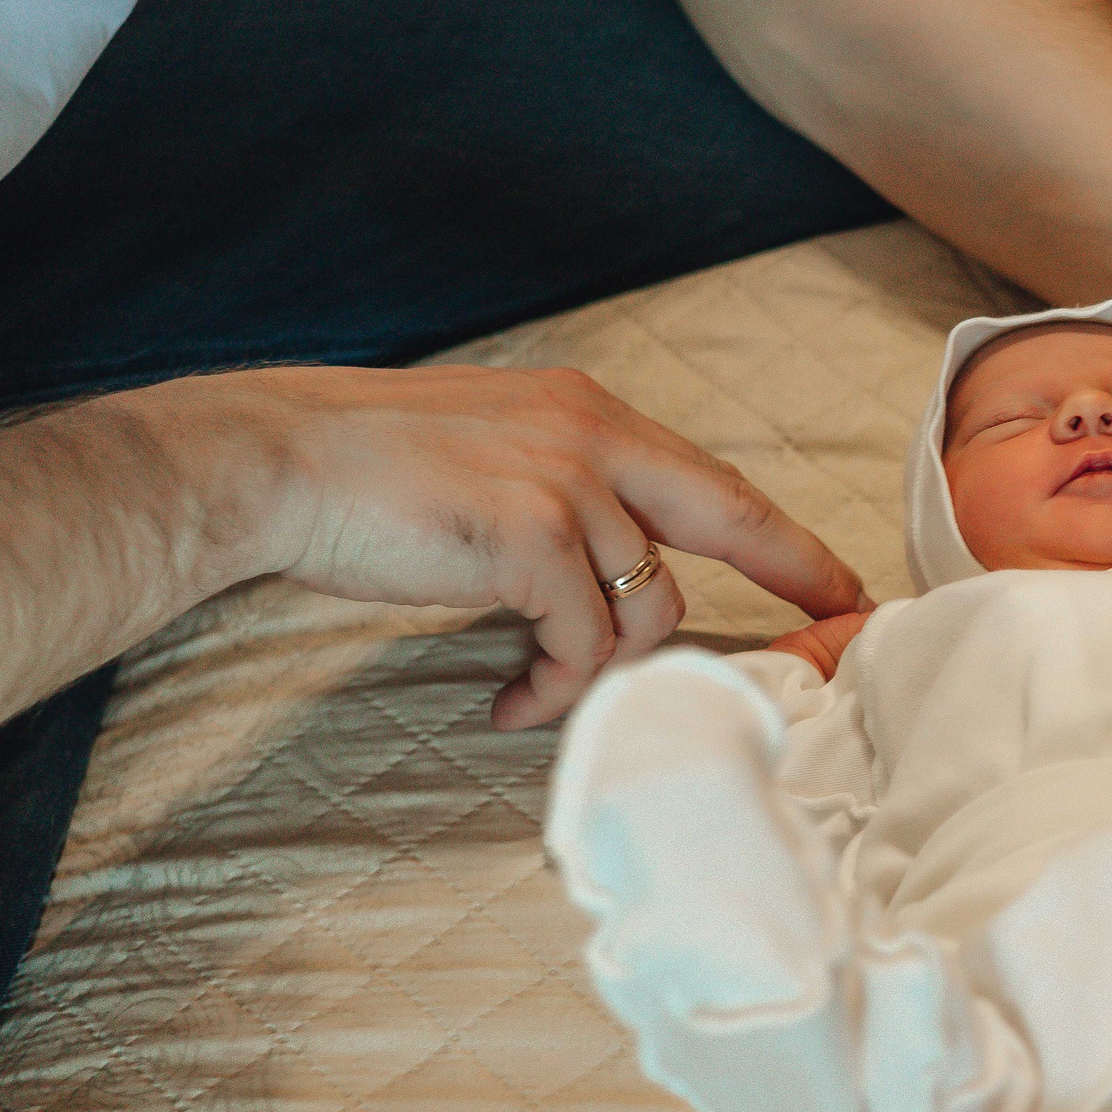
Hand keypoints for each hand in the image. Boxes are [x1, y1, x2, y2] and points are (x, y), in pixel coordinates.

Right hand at [164, 364, 868, 729]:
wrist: (273, 460)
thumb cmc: (367, 472)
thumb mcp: (491, 456)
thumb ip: (563, 495)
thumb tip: (608, 568)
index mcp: (587, 413)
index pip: (710, 479)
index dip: (781, 534)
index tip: (838, 576)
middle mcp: (592, 436)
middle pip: (729, 517)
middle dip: (795, 576)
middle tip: (835, 625)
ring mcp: (565, 482)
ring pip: (645, 606)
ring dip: (599, 667)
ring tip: (533, 687)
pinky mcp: (528, 535)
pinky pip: (580, 643)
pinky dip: (550, 685)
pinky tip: (507, 698)